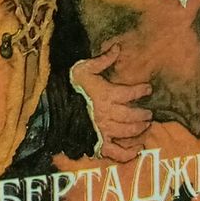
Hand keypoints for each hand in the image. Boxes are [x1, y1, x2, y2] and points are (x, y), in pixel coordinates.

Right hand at [71, 44, 152, 162]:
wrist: (51, 105)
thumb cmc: (68, 86)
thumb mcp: (84, 68)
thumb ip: (103, 59)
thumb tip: (117, 47)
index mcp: (106, 95)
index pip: (130, 94)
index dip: (141, 91)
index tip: (148, 89)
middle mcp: (107, 114)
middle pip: (132, 116)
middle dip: (143, 115)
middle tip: (149, 114)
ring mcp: (102, 130)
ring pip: (127, 132)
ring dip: (139, 130)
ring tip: (145, 126)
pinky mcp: (97, 143)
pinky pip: (116, 152)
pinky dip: (128, 153)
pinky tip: (137, 149)